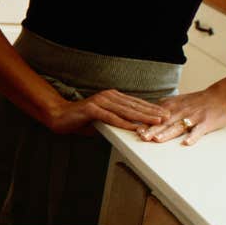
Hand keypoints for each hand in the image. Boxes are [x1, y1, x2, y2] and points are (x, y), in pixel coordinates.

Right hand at [46, 89, 168, 134]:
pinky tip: (135, 127)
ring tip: (156, 121)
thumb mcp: (102, 119)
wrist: (58, 115)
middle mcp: (108, 96)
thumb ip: (115, 120)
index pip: (135, 103)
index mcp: (112, 97)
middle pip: (134, 106)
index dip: (151, 108)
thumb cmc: (80, 119)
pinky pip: (112, 118)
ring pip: (126, 111)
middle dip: (152, 112)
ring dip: (143, 117)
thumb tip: (130, 127)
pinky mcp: (92, 109)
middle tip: (167, 117)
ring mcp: (100, 101)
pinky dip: (124, 123)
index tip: (165, 113)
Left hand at [143, 86, 225, 145]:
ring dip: (167, 133)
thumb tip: (149, 113)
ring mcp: (193, 117)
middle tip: (142, 136)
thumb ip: (164, 107)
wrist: (220, 97)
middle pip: (164, 122)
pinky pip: (198, 131)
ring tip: (157, 139)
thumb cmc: (198, 101)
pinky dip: (192, 137)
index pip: (156, 116)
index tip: (136, 129)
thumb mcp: (178, 101)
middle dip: (152, 129)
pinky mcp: (205, 123)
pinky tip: (186, 143)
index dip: (146, 123)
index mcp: (172, 106)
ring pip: (177, 126)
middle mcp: (180, 111)